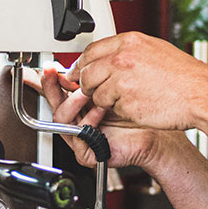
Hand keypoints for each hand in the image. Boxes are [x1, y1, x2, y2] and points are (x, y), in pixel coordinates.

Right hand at [25, 65, 169, 171]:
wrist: (159, 129)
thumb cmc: (142, 107)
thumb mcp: (117, 81)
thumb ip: (97, 71)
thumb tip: (81, 55)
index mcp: (82, 104)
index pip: (57, 91)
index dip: (49, 80)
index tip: (48, 68)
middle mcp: (79, 120)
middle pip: (55, 103)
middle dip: (54, 88)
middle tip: (62, 76)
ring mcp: (82, 137)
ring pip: (62, 118)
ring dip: (74, 102)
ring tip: (87, 93)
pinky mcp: (88, 153)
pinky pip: (78, 136)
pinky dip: (88, 121)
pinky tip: (100, 110)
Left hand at [72, 32, 207, 130]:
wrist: (201, 94)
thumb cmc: (184, 76)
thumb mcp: (155, 50)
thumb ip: (129, 52)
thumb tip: (110, 58)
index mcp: (129, 42)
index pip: (90, 51)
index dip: (83, 64)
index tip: (80, 73)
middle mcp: (121, 59)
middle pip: (87, 73)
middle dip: (88, 85)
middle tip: (98, 91)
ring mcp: (121, 81)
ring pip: (95, 93)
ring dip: (104, 100)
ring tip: (127, 99)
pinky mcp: (124, 102)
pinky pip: (110, 108)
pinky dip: (118, 110)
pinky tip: (136, 106)